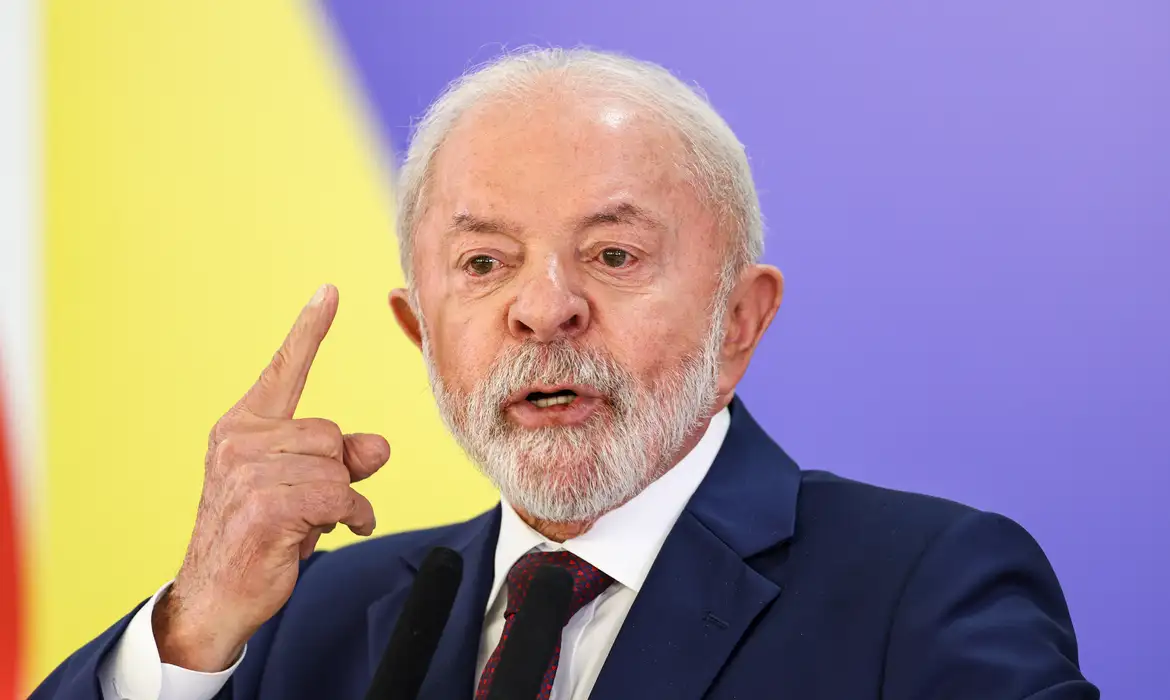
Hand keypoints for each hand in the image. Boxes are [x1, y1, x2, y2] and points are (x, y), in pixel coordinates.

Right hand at [152, 284, 389, 670]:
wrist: (216, 596)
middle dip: (337, 472)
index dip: (309, 330)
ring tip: (314, 524)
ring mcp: (246, 471)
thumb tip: (380, 446)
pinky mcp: (263, 505)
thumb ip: (339, 460)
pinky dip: (350, 518)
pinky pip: (338, 497)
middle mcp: (238, 440)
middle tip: (312, 505)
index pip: (284, 371)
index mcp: (243, 426)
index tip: (330, 291)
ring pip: (337, 468)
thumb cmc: (260, 537)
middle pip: (331, 433)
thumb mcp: (304, 489)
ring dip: (342, 502)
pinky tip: (332, 533)